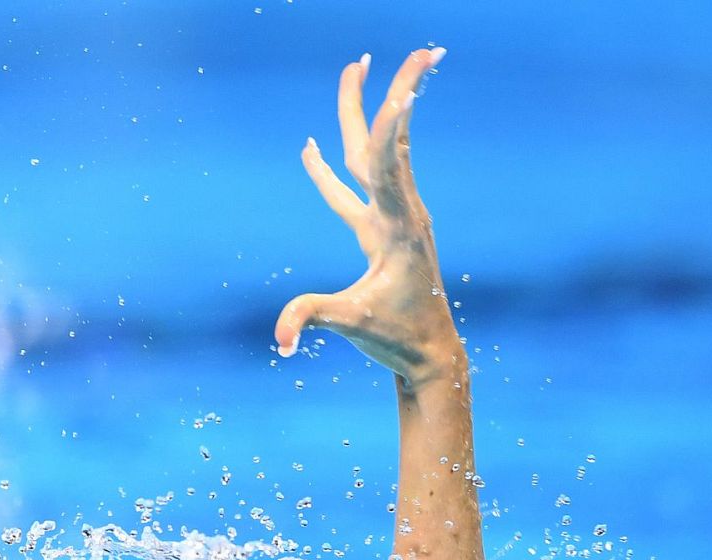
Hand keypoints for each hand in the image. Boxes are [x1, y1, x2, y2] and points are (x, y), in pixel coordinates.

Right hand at [274, 47, 460, 388]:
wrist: (431, 352)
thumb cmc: (395, 337)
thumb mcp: (351, 324)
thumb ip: (311, 318)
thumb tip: (281, 338)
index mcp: (396, 226)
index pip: (384, 161)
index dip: (388, 120)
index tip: (405, 83)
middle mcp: (400, 212)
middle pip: (381, 143)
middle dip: (384, 95)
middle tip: (374, 55)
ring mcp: (392, 218)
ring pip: (372, 155)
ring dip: (363, 113)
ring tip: (355, 71)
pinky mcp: (382, 229)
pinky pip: (355, 185)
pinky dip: (336, 163)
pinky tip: (317, 145)